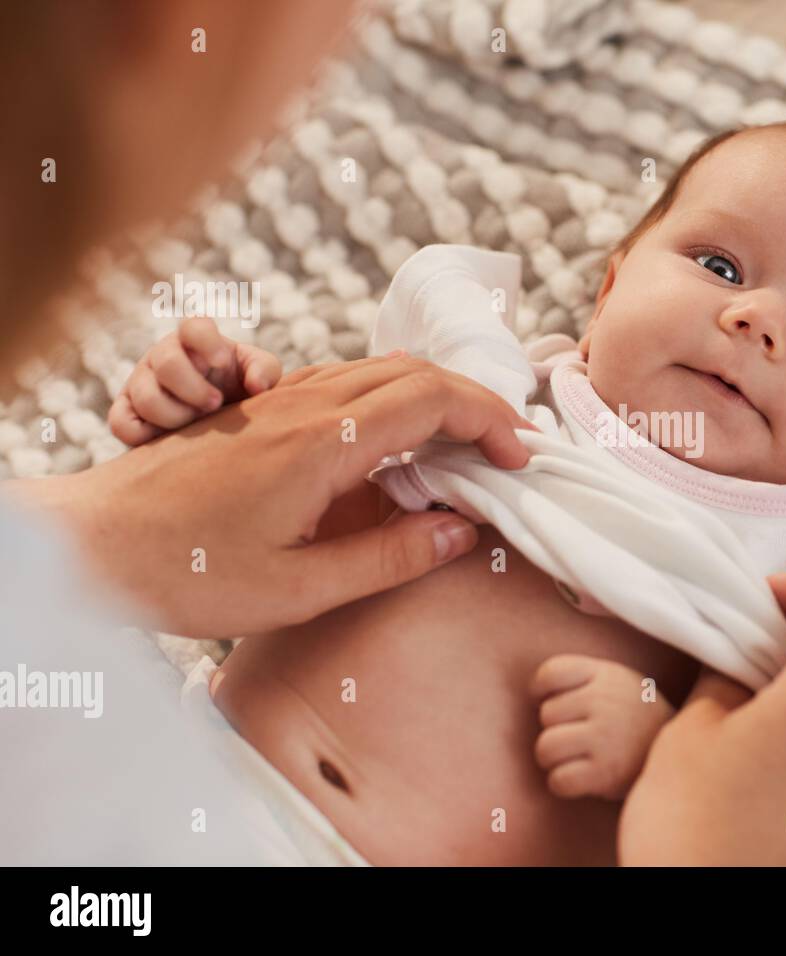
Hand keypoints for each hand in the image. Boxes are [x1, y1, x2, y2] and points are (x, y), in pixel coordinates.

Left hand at [13, 354, 535, 637]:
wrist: (89, 544)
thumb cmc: (185, 573)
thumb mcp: (298, 589)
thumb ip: (388, 558)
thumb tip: (460, 531)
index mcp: (321, 443)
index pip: (432, 400)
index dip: (489, 420)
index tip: (517, 458)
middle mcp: (304, 406)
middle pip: (415, 372)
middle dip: (476, 402)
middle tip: (508, 449)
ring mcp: (279, 401)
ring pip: (380, 372)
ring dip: (435, 399)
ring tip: (465, 448)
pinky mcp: (260, 411)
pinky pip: (345, 384)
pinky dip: (393, 402)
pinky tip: (395, 448)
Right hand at [108, 316, 281, 444]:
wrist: (216, 418)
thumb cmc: (237, 387)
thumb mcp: (259, 374)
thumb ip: (265, 371)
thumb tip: (257, 386)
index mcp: (195, 339)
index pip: (193, 326)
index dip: (206, 341)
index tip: (222, 362)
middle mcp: (162, 354)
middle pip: (167, 364)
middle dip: (195, 390)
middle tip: (215, 405)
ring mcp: (139, 381)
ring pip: (146, 398)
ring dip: (177, 416)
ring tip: (197, 424)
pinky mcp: (124, 410)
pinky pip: (120, 423)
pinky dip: (146, 436)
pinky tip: (171, 439)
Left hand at [531, 654, 676, 800]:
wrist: (681, 756)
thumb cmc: (636, 719)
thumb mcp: (619, 682)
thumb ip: (582, 678)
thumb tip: (532, 691)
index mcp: (606, 674)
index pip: (550, 673)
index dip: (541, 690)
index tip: (554, 703)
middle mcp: (605, 700)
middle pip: (545, 715)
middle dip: (556, 729)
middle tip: (580, 737)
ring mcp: (605, 736)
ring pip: (545, 748)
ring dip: (555, 759)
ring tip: (576, 758)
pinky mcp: (605, 772)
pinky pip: (557, 780)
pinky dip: (563, 784)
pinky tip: (581, 779)